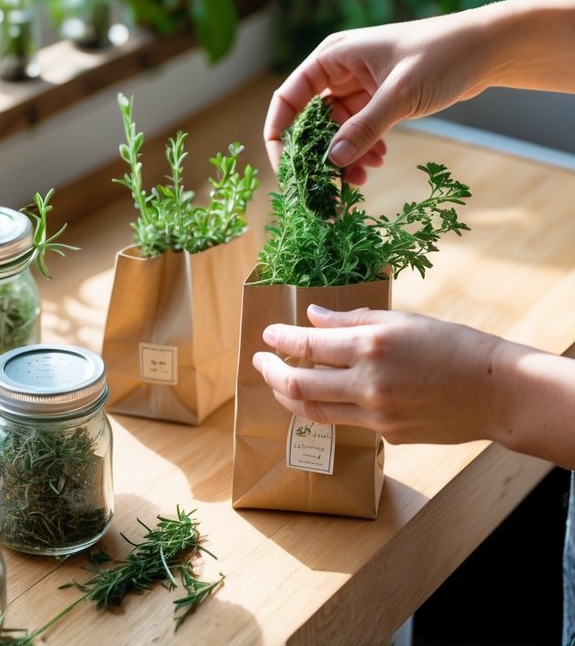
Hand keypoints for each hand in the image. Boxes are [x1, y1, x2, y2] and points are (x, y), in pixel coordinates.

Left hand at [252, 305, 505, 446]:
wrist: (493, 391)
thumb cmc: (452, 344)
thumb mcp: (401, 320)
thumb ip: (353, 320)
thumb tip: (314, 316)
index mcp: (371, 345)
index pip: (307, 344)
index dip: (280, 339)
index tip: (266, 334)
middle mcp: (368, 382)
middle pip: (299, 384)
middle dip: (271, 372)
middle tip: (259, 361)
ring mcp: (377, 414)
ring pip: (315, 411)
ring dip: (289, 396)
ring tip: (279, 384)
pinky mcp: (388, 435)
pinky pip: (346, 422)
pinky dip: (326, 408)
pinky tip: (322, 398)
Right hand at [263, 11, 496, 177]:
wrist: (485, 49)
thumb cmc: (441, 56)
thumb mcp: (401, 94)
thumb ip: (365, 127)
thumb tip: (332, 161)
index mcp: (333, 56)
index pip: (288, 97)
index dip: (280, 134)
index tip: (288, 169)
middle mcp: (339, 70)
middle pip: (310, 118)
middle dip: (318, 153)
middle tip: (329, 186)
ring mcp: (358, 85)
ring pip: (335, 128)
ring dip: (343, 155)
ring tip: (361, 179)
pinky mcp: (377, 98)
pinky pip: (358, 129)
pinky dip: (362, 148)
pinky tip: (377, 162)